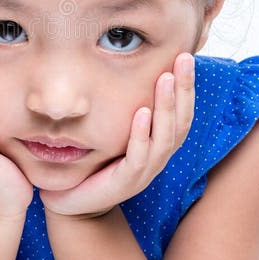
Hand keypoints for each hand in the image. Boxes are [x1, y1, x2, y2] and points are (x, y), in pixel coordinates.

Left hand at [40, 53, 195, 218]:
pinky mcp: (126, 183)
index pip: (182, 113)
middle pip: (181, 121)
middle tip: (183, 58)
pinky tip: (141, 113)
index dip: (186, 86)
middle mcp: (158, 157)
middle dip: (184, 88)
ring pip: (165, 137)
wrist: (72, 203)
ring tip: (164, 79)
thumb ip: (124, 107)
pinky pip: (139, 157)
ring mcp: (144, 172)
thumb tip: (124, 64)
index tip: (185, 56)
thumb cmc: (94, 163)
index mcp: (158, 145)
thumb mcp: (113, 131)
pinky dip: (141, 134)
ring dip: (166, 107)